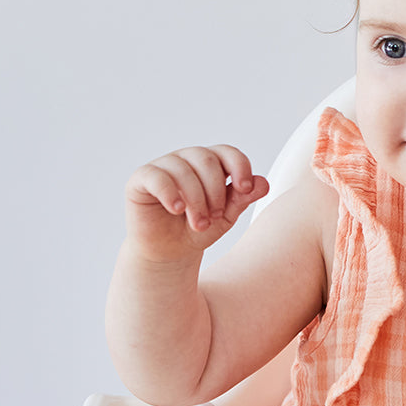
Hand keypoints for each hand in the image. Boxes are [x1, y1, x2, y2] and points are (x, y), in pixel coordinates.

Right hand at [124, 145, 270, 261]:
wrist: (170, 252)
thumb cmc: (199, 229)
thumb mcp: (226, 216)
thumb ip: (243, 199)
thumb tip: (263, 183)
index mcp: (211, 163)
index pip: (228, 153)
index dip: (240, 166)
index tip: (245, 189)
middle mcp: (187, 158)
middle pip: (207, 160)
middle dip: (216, 192)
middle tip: (215, 217)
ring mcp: (163, 166)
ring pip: (183, 170)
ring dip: (196, 200)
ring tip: (199, 224)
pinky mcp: (141, 178)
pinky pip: (156, 176)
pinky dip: (169, 193)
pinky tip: (177, 209)